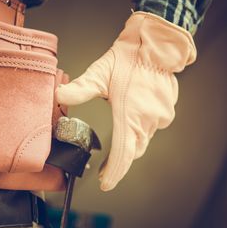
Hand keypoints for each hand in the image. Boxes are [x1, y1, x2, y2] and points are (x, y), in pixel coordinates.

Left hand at [56, 12, 195, 190]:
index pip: (122, 154)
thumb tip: (59, 96)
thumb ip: (80, 89)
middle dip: (120, 159)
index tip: (106, 184)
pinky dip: (142, 126)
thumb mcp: (100, 72)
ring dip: (131, 140)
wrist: (157, 43)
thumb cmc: (129, 57)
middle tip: (106, 166)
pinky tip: (135, 113)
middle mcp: (147, 120)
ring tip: (120, 134)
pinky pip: (152, 126)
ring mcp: (160, 117)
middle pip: (133, 150)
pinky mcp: (167, 111)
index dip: (114, 172)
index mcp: (129, 114)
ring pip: (143, 139)